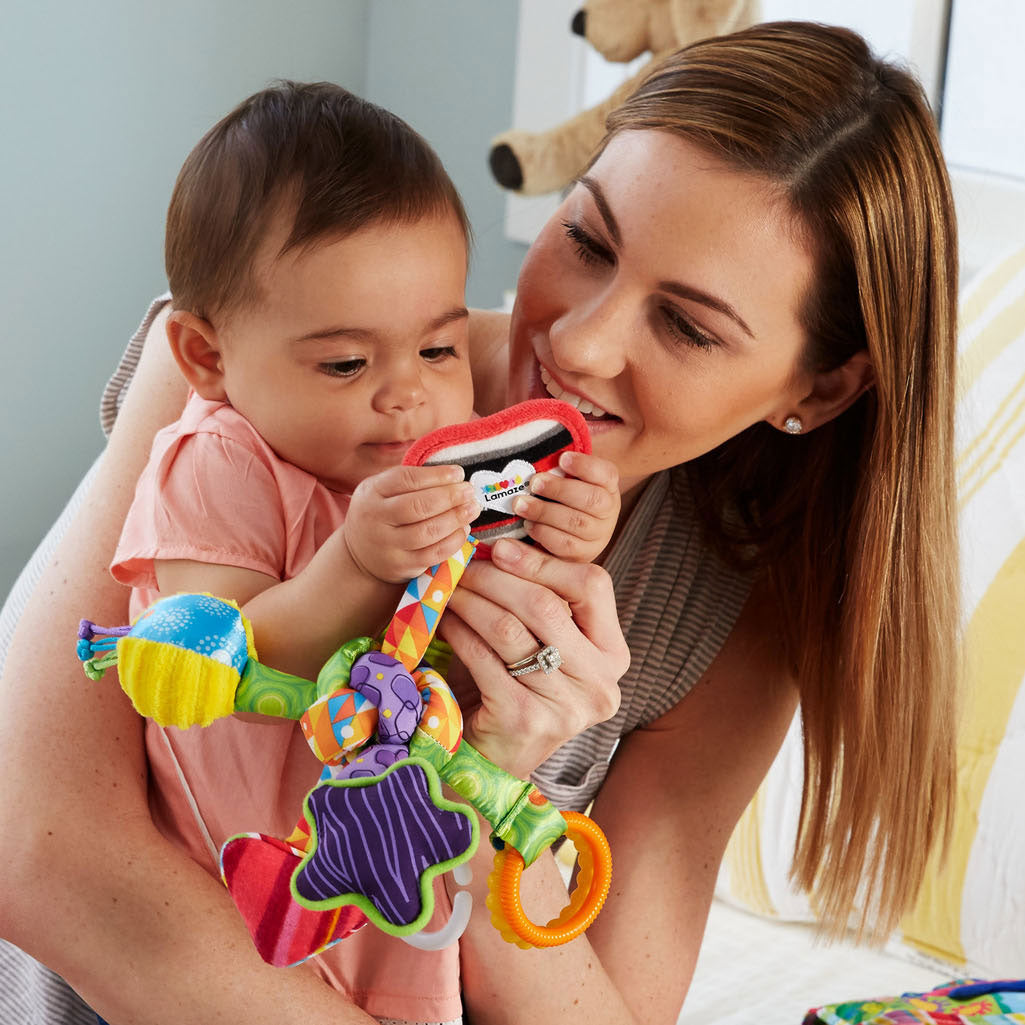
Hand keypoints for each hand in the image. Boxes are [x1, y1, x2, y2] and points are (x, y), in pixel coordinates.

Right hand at [344, 464, 479, 582]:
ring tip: (472, 509)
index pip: (406, 479)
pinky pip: (433, 554)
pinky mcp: (401, 566)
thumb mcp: (384, 491)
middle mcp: (375, 518)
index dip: (436, 475)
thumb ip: (412, 482)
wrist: (361, 553)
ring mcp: (387, 545)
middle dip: (450, 497)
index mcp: (371, 492)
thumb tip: (455, 477)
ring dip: (455, 519)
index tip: (459, 473)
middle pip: (418, 506)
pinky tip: (463, 530)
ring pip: (427, 531)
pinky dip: (453, 541)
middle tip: (470, 491)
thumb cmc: (383, 514)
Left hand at [438, 538, 627, 778]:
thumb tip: (501, 546)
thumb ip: (542, 604)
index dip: (544, 562)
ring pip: (509, 628)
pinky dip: (457, 631)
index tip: (501, 549)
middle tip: (462, 565)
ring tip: (448, 589)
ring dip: (471, 600)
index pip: (593, 586)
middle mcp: (600, 682)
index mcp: (613, 655)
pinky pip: (482, 657)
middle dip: (495, 577)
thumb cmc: (521, 690)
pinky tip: (443, 621)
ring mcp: (565, 705)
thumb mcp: (546, 647)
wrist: (496, 762)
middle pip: (546, 604)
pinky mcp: (524, 719)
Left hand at [511, 450, 619, 561]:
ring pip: (576, 524)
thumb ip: (557, 465)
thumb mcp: (565, 477)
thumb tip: (536, 445)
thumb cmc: (559, 496)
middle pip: (591, 499)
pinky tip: (528, 525)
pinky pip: (565, 545)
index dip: (585, 466)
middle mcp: (609, 510)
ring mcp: (599, 535)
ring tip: (521, 505)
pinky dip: (544, 533)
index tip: (562, 458)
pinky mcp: (583, 555)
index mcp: (607, 486)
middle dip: (559, 490)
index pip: (605, 473)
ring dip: (545, 513)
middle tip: (534, 483)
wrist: (563, 533)